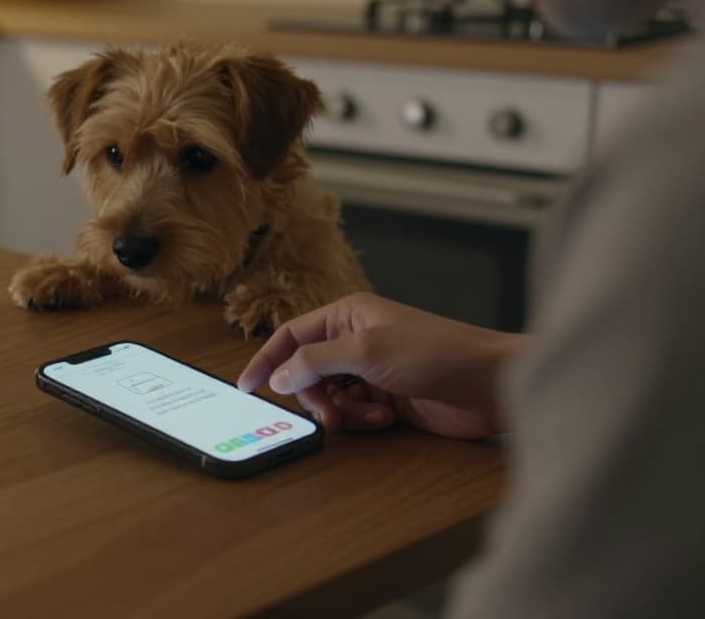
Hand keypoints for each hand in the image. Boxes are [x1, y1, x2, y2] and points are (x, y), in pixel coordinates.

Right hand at [236, 293, 524, 438]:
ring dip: (342, 412)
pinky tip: (387, 419)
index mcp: (347, 315)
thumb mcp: (366, 351)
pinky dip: (363, 420)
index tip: (246, 386)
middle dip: (314, 396)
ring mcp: (371, 371)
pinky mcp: (387, 398)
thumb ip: (316, 362)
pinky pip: (354, 413)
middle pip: (307, 372)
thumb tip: (279, 375)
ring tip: (369, 417)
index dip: (267, 359)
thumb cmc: (435, 352)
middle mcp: (355, 340)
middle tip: (328, 415)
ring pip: (330, 397)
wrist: (489, 384)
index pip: (292, 335)